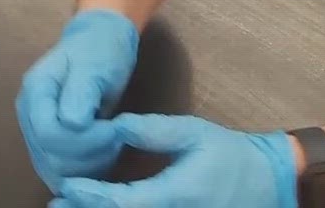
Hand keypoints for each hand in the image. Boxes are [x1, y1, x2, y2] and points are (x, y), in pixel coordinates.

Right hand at [17, 9, 139, 193]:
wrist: (97, 45)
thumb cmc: (99, 50)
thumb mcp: (95, 63)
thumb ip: (81, 91)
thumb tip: (72, 123)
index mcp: (36, 91)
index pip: (49, 135)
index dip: (84, 140)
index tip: (113, 127)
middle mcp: (29, 116)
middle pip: (52, 158)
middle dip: (91, 153)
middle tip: (116, 133)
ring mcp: (36, 134)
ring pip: (57, 172)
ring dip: (91, 164)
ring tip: (112, 139)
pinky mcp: (50, 148)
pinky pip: (64, 174)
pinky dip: (88, 170)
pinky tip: (105, 151)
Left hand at [48, 115, 296, 207]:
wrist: (269, 183)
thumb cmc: (231, 154)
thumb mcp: (194, 133)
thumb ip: (155, 130)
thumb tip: (116, 125)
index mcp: (177, 194)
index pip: (125, 202)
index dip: (92, 196)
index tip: (67, 185)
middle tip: (55, 203)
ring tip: (67, 207)